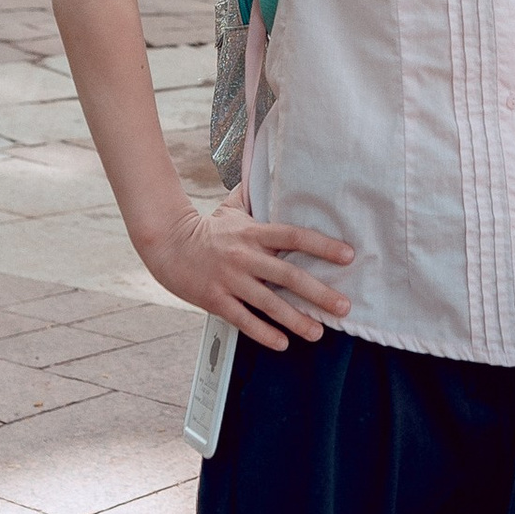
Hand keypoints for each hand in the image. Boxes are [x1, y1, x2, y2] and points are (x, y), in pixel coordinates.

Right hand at [129, 192, 354, 349]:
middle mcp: (245, 256)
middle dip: (319, 293)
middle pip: (288, 275)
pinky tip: (282, 343)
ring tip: (318, 332)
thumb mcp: (232, 210)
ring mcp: (230, 279)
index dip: (322, 245)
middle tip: (344, 307)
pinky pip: (244, 319)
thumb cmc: (207, 229)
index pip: (294, 236)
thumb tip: (271, 171)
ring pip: (269, 303)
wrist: (166, 244)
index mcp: (254, 233)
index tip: (348, 256)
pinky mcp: (215, 299)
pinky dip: (264, 333)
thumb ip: (255, 197)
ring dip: (296, 319)